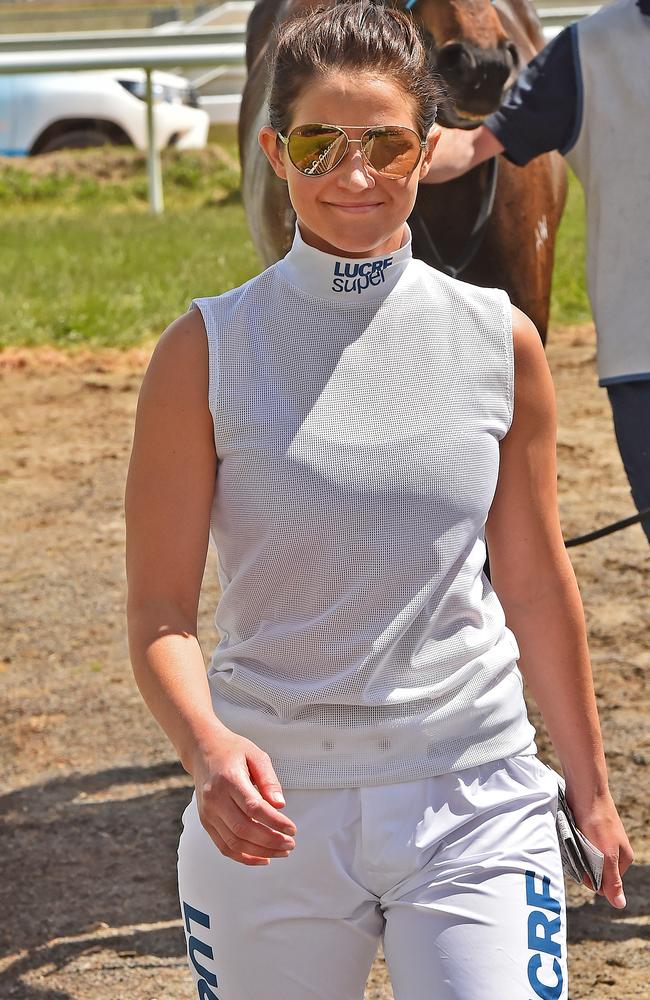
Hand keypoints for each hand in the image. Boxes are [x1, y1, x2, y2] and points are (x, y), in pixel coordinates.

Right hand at [191, 731, 296, 866]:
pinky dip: (244, 856)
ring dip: (260, 852)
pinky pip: (224, 846)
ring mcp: (208, 812)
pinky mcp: (206, 822)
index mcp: (229, 779)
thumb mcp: (256, 756)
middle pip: (243, 829)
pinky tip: (262, 857)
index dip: (275, 822)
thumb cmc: (232, 751)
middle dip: (270, 841)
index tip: (292, 829)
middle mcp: (215, 798)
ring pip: (234, 842)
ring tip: (281, 851)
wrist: (203, 750)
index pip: (254, 808)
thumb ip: (269, 780)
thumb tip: (280, 806)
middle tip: (290, 843)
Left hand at [567, 786, 633, 907]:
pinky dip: (575, 843)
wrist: (586, 790)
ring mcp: (602, 840)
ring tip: (574, 842)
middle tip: (577, 852)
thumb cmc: (597, 822)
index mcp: (623, 859)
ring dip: (578, 854)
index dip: (591, 880)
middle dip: (584, 866)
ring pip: (587, 857)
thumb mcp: (605, 855)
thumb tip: (621, 906)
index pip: (605, 884)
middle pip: (596, 871)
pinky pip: (581, 844)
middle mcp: (615, 850)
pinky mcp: (590, 830)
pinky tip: (572, 835)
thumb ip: (611, 880)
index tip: (583, 866)